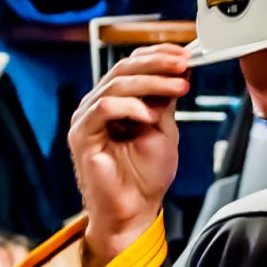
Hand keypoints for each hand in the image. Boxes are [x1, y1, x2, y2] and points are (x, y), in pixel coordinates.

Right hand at [69, 43, 189, 266]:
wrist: (134, 211)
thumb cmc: (145, 177)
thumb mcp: (163, 129)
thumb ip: (165, 101)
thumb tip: (178, 71)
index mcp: (116, 101)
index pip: (132, 65)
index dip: (157, 55)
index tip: (185, 54)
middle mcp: (98, 106)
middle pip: (123, 69)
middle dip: (157, 63)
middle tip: (183, 63)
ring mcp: (87, 120)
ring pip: (115, 85)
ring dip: (151, 82)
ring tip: (178, 87)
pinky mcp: (81, 136)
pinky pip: (103, 110)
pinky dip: (129, 108)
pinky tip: (149, 116)